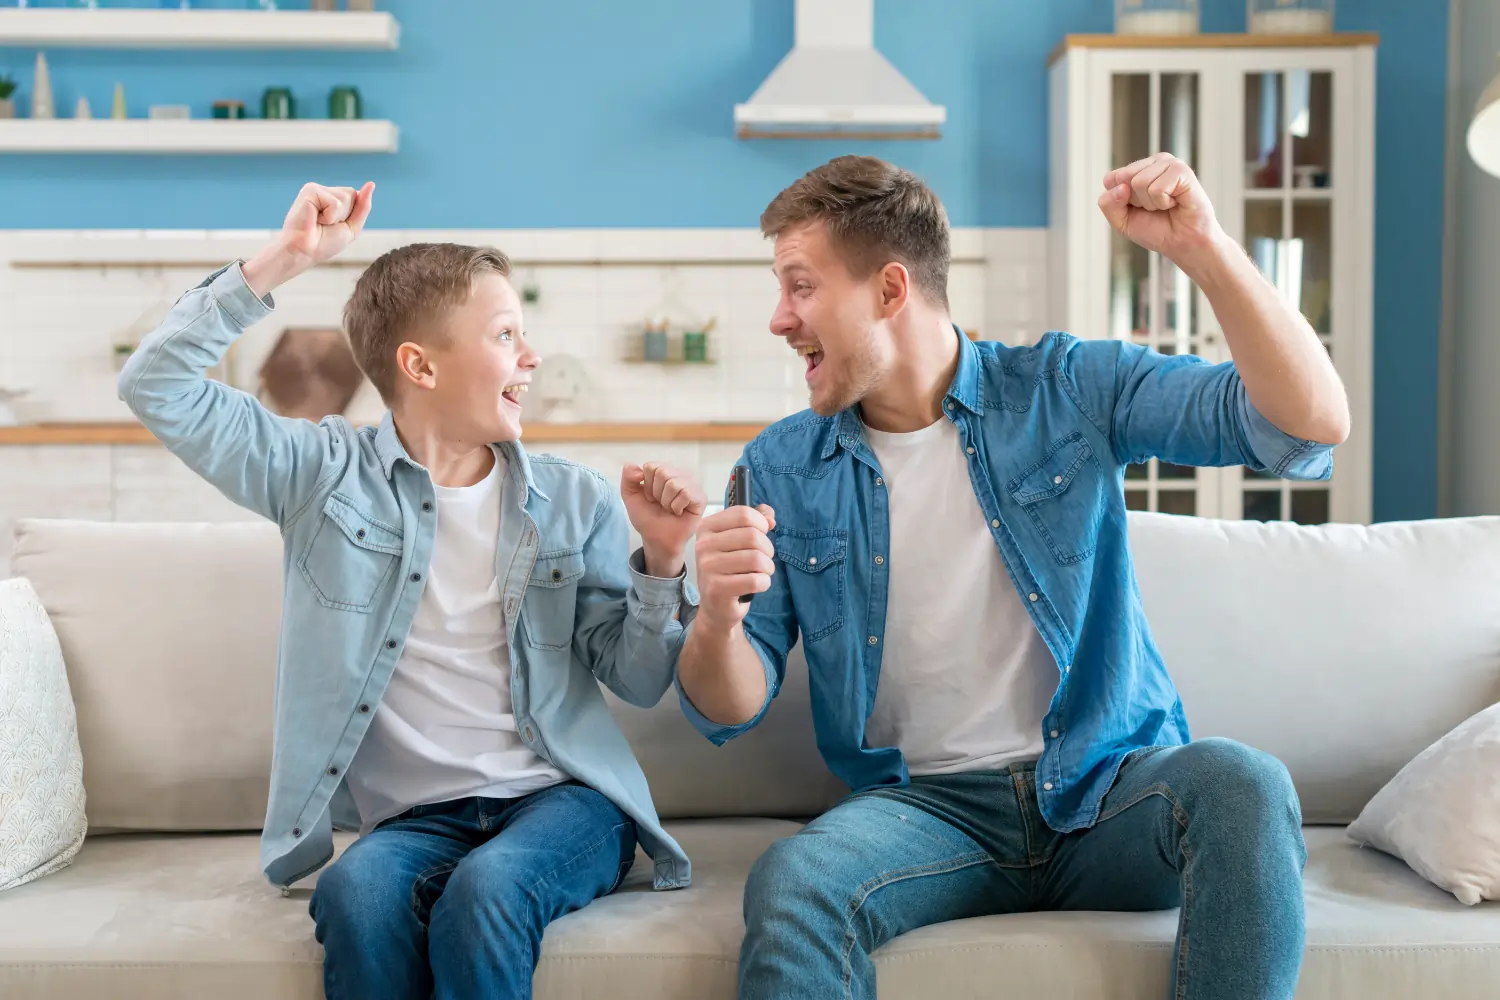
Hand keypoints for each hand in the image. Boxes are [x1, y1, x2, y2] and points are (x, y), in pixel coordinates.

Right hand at [242, 181, 374, 296]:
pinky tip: (314, 219)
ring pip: (346, 197)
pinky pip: (334, 202)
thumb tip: (371, 184)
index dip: (351, 216)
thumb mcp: (351, 227)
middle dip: (345, 215)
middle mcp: (324, 191)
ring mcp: (316, 189)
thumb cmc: (324, 243)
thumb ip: (363, 206)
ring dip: (336, 216)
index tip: (335, 226)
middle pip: (352, 194)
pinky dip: (329, 216)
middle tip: (326, 225)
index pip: (357, 197)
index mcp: (333, 198)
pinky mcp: (310, 190)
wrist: (304, 252)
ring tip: (319, 222)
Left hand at [621, 462, 706, 577]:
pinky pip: (686, 493)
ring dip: (666, 501)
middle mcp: (681, 474)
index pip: (652, 466)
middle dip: (656, 493)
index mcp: (666, 470)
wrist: (656, 539)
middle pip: (662, 472)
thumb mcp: (630, 496)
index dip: (647, 485)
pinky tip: (679, 512)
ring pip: (674, 483)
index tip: (650, 497)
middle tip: (661, 504)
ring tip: (670, 509)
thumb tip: (633, 465)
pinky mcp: (701, 498)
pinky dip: (677, 506)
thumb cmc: (647, 517)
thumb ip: (628, 477)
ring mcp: (693, 485)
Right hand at [693, 503, 776, 631]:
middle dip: (768, 549)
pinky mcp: (716, 588)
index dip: (761, 524)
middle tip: (764, 560)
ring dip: (768, 568)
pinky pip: (755, 580)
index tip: (762, 535)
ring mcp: (708, 567)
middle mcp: (703, 545)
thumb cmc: (729, 570)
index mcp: (707, 528)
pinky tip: (757, 585)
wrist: (716, 607)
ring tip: (762, 573)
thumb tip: (769, 516)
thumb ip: (756, 522)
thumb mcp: (739, 541)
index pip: (743, 514)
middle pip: (752, 536)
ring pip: (756, 559)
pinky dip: (764, 583)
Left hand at [1097, 153, 1224, 269]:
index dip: (1120, 201)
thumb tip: (1120, 187)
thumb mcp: (1121, 221)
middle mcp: (1153, 162)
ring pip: (1139, 182)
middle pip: (1123, 178)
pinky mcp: (1182, 170)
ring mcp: (1168, 164)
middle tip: (1154, 207)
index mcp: (1138, 169)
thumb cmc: (1157, 230)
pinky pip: (1157, 188)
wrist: (1183, 243)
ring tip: (1167, 205)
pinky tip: (1175, 203)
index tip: (1138, 208)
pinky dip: (1163, 203)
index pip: (1111, 179)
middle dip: (1135, 201)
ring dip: (1151, 203)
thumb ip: (1108, 204)